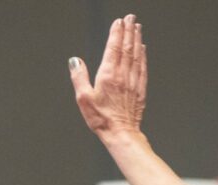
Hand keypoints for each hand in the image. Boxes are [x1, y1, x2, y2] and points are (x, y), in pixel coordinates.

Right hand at [69, 14, 146, 140]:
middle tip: (130, 18)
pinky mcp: (140, 89)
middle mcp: (123, 75)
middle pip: (127, 47)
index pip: (113, 48)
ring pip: (136, 55)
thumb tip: (75, 61)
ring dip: (137, 39)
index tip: (118, 22)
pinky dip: (142, 55)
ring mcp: (133, 81)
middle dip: (128, 31)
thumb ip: (79, 77)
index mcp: (108, 75)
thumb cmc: (101, 119)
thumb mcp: (83, 98)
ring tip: (137, 27)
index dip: (116, 33)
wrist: (121, 133)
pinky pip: (142, 67)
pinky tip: (142, 49)